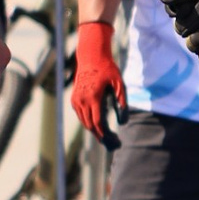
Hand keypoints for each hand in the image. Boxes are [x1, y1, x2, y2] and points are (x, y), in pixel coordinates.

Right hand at [69, 23, 124, 146]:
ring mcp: (76, 99)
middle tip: (112, 142)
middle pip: (89, 125)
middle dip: (100, 135)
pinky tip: (98, 124)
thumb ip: (122, 102)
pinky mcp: (74, 98)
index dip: (105, 134)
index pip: (97, 122)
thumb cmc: (108, 69)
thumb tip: (124, 122)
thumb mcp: (119, 84)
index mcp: (93, 97)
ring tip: (106, 136)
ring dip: (94, 130)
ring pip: (84, 121)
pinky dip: (88, 121)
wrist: (91, 57)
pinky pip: (81, 115)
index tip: (113, 141)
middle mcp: (81, 100)